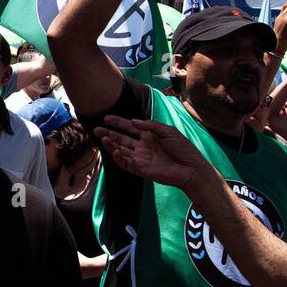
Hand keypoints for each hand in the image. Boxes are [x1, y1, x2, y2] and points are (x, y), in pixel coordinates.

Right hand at [93, 116, 212, 193]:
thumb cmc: (183, 149)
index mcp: (149, 136)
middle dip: (109, 133)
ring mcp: (140, 158)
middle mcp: (142, 146)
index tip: (106, 118)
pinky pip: (125, 163)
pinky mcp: (140, 169)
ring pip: (121, 150)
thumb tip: (133, 121)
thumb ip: (150, 126)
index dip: (118, 123)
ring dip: (111, 144)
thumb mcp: (168, 131)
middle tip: (96, 129)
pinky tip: (114, 150)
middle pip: (121, 139)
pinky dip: (118, 157)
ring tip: (102, 137)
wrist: (191, 168)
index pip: (129, 128)